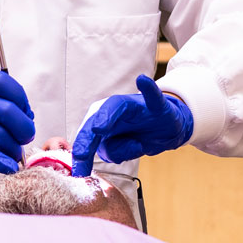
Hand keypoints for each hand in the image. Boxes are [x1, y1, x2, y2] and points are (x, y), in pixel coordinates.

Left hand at [71, 75, 192, 175]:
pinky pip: (152, 96)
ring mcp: (136, 105)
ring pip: (118, 106)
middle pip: (97, 116)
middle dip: (87, 136)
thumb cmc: (138, 136)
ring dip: (109, 119)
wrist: (166, 130)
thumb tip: (105, 155)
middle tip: (81, 152)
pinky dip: (148, 88)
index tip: (77, 161)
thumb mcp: (122, 150)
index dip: (81, 146)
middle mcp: (115, 109)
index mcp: (103, 119)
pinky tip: (142, 81)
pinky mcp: (157, 106)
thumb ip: (111, 151)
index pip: (87, 130)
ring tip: (118, 137)